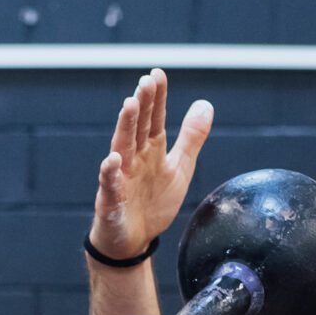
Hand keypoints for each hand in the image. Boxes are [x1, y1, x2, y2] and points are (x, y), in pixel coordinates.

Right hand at [91, 69, 212, 262]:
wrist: (134, 240)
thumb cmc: (154, 202)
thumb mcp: (179, 167)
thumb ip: (191, 137)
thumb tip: (205, 104)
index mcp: (151, 149)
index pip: (155, 119)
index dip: (157, 98)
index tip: (158, 74)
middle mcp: (134, 158)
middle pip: (138, 128)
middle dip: (142, 105)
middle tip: (145, 82)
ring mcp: (121, 178)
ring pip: (122, 148)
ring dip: (125, 127)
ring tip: (129, 105)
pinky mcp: (111, 201)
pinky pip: (110, 186)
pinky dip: (110, 174)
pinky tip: (112, 161)